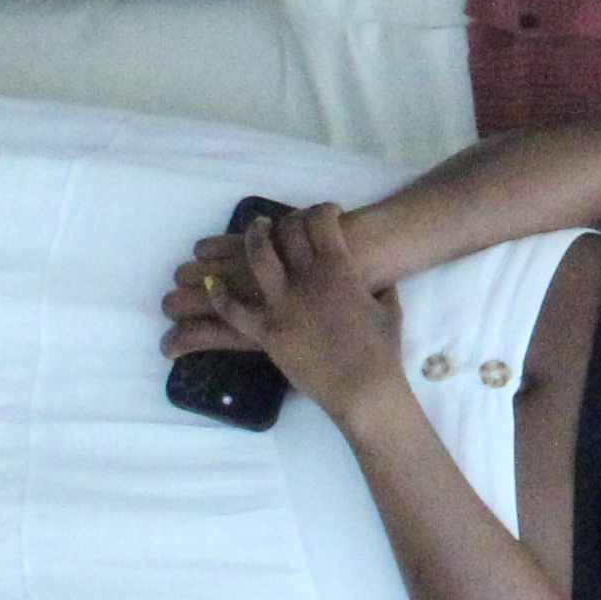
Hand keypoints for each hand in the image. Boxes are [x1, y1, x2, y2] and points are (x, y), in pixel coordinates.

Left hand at [168, 197, 400, 410]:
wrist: (363, 387)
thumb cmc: (381, 351)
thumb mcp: (388, 309)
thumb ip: (381, 290)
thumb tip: (381, 283)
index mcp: (340, 269)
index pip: (322, 221)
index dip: (321, 211)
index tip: (324, 215)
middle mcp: (307, 278)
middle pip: (288, 231)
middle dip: (286, 222)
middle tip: (285, 226)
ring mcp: (283, 305)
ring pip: (257, 258)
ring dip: (254, 239)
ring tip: (256, 234)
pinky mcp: (266, 332)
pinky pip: (234, 309)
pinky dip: (219, 295)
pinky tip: (211, 284)